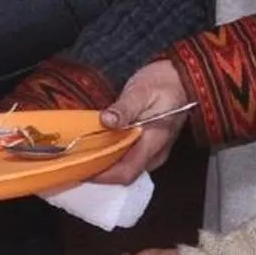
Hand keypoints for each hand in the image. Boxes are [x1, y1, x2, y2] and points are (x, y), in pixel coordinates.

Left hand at [87, 56, 192, 183]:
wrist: (181, 78)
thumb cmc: (163, 83)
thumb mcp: (141, 91)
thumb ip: (125, 108)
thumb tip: (107, 120)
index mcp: (154, 143)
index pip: (127, 172)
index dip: (102, 176)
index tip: (80, 168)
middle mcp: (154, 153)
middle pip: (124, 174)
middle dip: (99, 172)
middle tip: (73, 161)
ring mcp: (152, 151)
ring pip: (125, 167)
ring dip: (103, 164)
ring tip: (80, 154)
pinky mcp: (148, 145)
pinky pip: (127, 158)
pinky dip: (110, 155)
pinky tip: (95, 146)